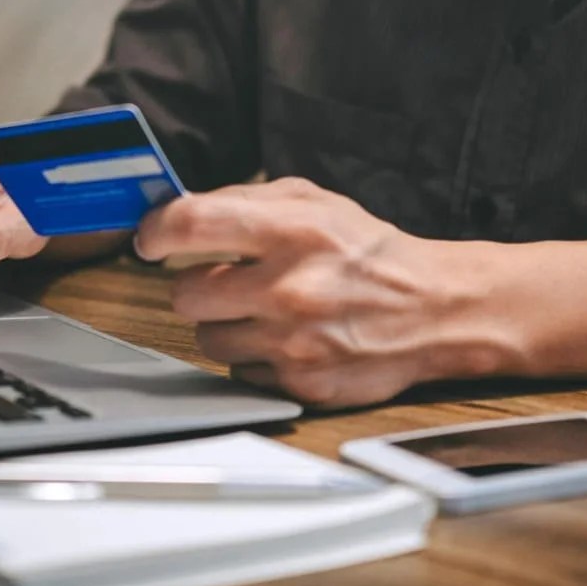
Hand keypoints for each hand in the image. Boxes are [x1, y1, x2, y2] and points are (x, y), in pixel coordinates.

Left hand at [135, 178, 501, 407]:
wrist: (437, 310)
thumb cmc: (367, 252)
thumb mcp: (315, 202)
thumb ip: (244, 200)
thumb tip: (174, 211)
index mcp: (293, 230)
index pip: (191, 224)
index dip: (156, 232)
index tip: (149, 241)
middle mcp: (291, 287)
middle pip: (186, 294)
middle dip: (199, 287)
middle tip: (227, 282)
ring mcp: (295, 343)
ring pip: (207, 339)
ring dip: (225, 325)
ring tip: (264, 312)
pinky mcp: (303, 385)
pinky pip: (240, 374)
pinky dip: (254, 359)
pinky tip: (287, 341)